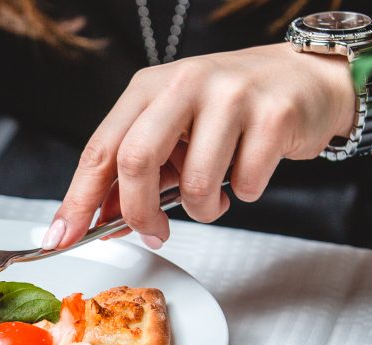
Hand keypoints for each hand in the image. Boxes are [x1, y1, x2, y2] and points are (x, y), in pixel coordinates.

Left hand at [41, 44, 356, 249]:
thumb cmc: (233, 111)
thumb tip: (100, 221)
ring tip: (215, 197)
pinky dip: (244, 195)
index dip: (78, 199)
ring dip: (203, 210)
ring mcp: (230, 96)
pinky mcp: (273, 115)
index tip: (62, 236)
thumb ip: (137, 173)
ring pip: (195, 183)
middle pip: (136, 160)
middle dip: (139, 213)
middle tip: (153, 235)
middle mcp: (184, 84)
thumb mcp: (175, 132)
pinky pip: (245, 184)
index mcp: (149, 88)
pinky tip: (248, 174)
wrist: (308, 80)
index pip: (101, 148)